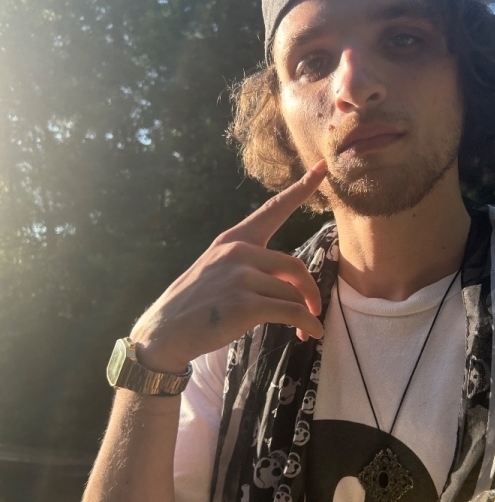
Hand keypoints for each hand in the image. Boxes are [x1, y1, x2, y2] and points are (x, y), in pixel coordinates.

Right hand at [130, 161, 327, 372]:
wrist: (164, 332)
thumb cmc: (195, 305)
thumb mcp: (217, 271)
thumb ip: (250, 266)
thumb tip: (288, 280)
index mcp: (233, 240)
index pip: (273, 210)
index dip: (302, 188)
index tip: (323, 167)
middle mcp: (238, 252)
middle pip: (294, 266)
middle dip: (309, 292)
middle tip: (315, 310)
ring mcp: (241, 277)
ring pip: (293, 293)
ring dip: (305, 314)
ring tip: (304, 330)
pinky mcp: (245, 305)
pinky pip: (292, 312)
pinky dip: (307, 324)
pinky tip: (310, 334)